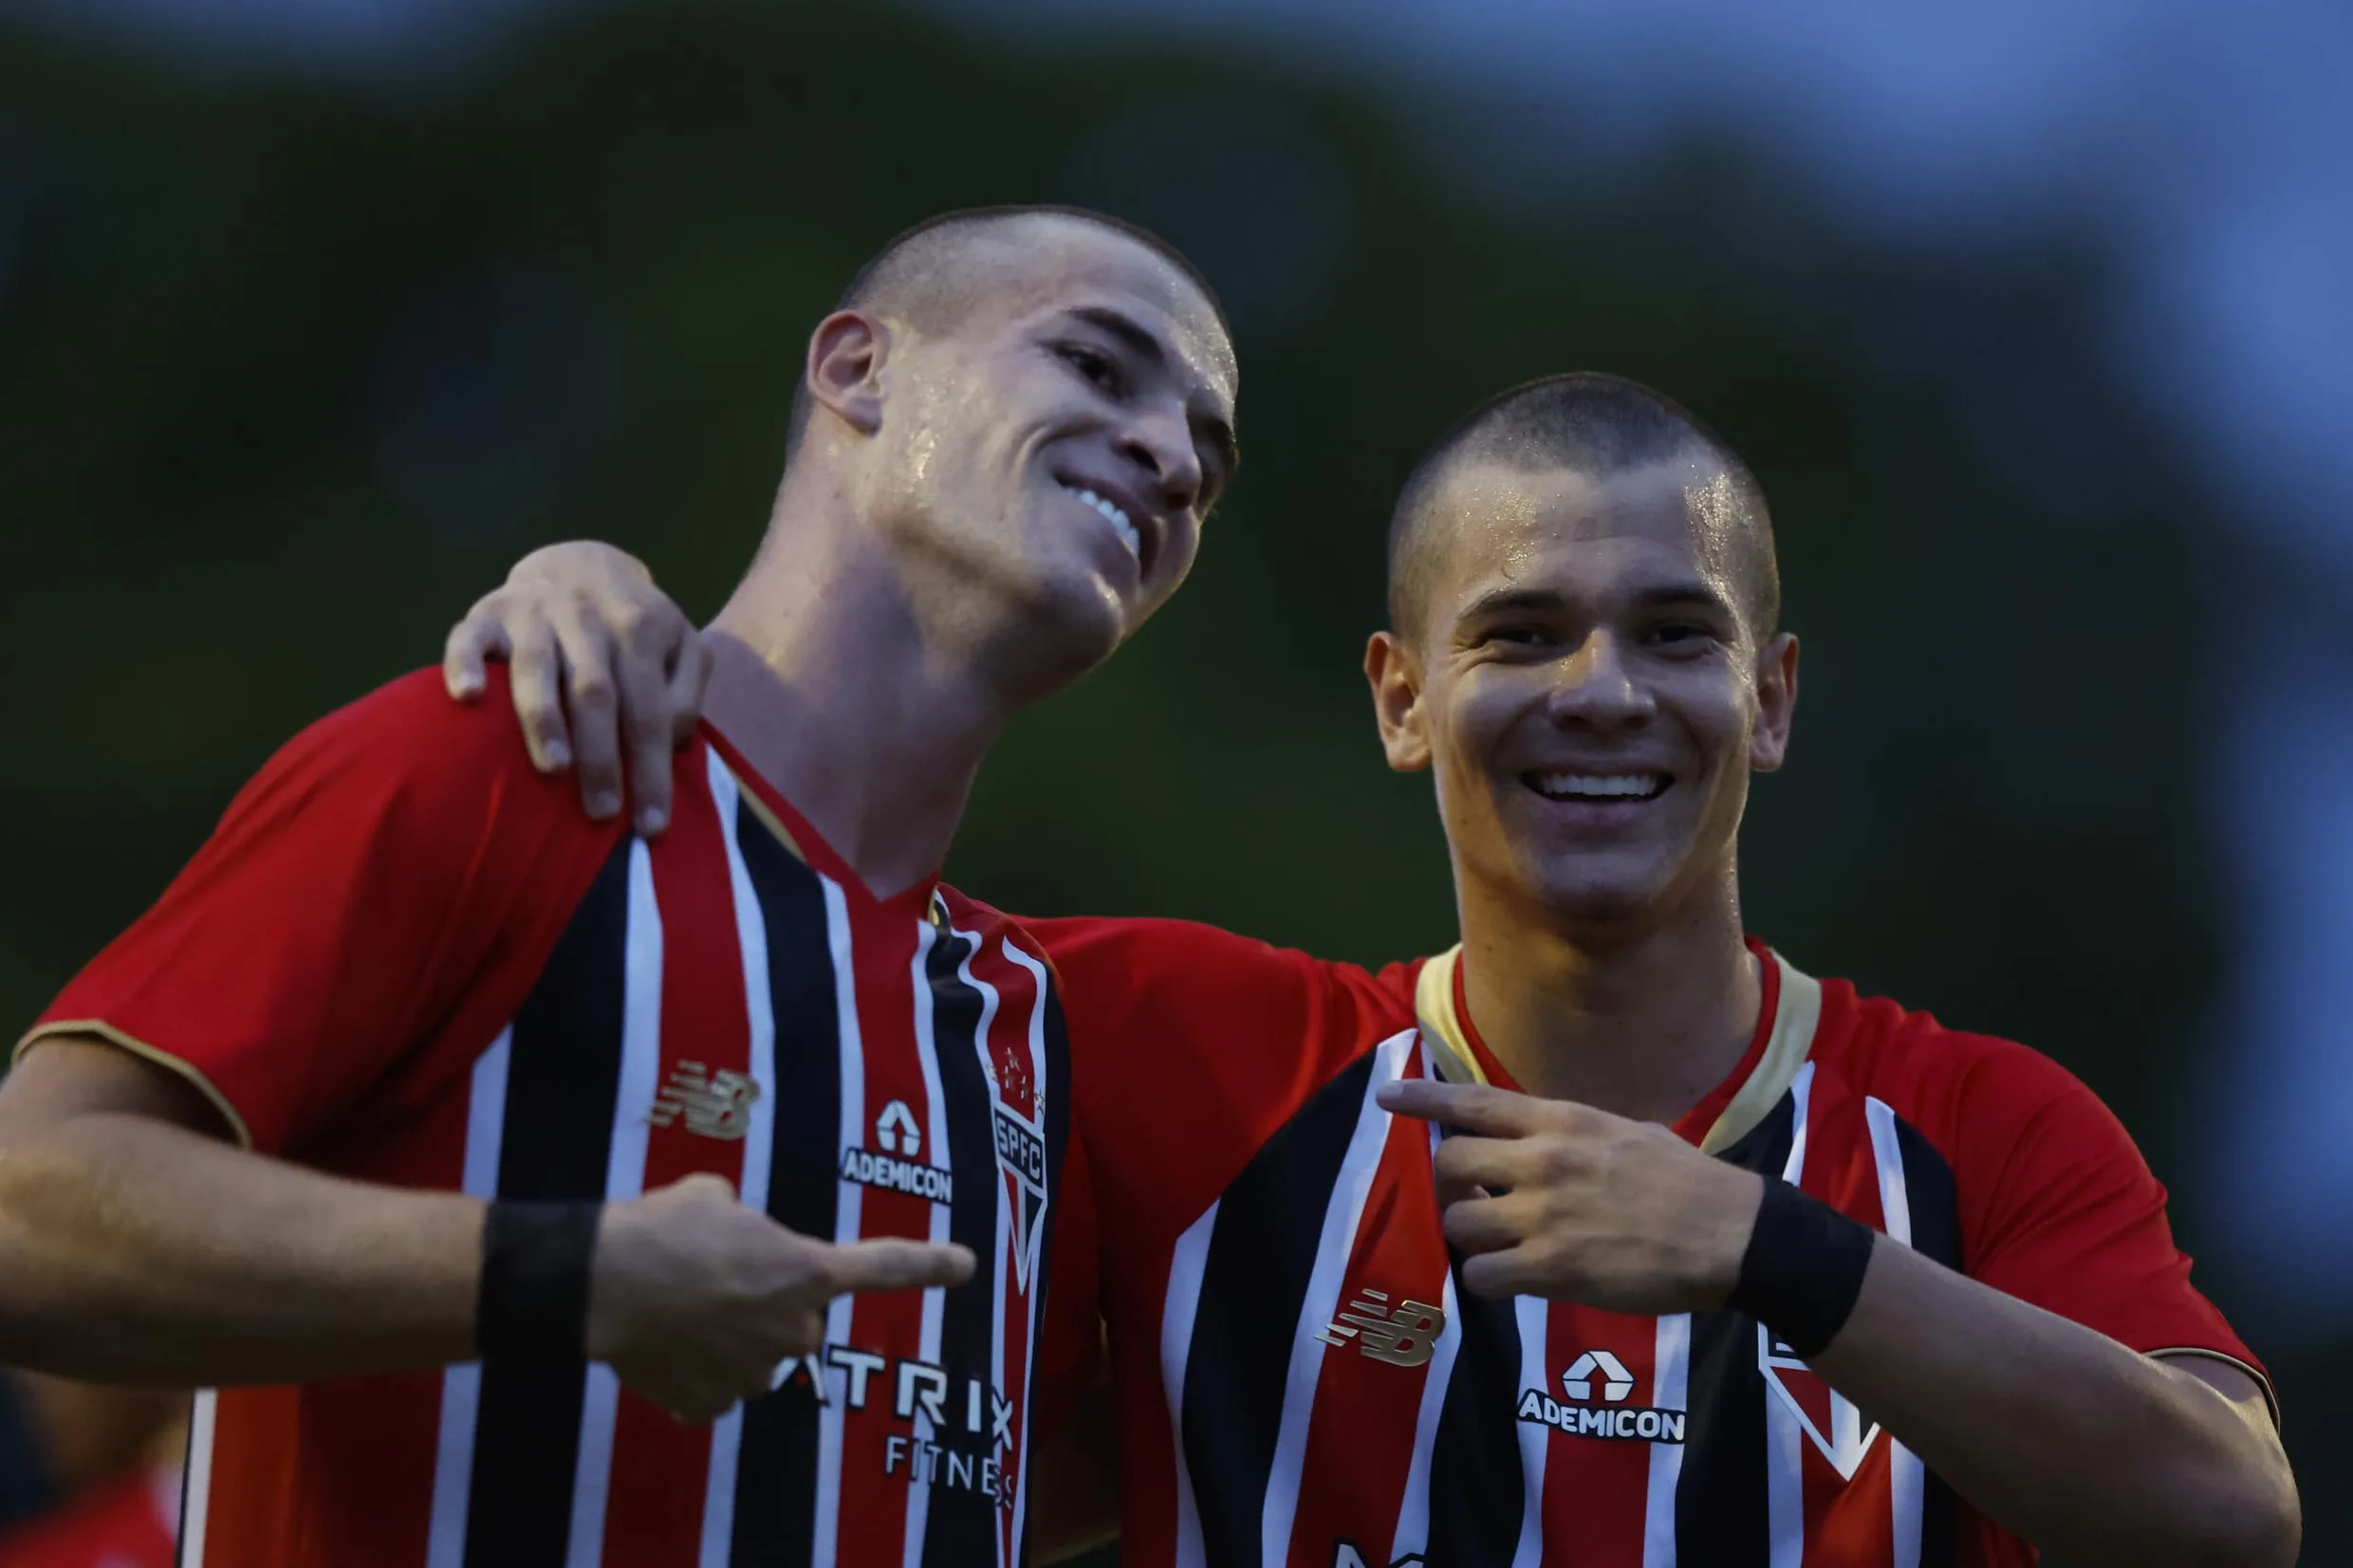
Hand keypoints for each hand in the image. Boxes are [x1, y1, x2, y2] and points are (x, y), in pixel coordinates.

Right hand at [442, 542, 710, 836]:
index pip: (651, 710)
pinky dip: (465, 665)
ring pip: (537, 667)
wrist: (581, 564)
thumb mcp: (682, 646)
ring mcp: (534, 612)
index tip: (653, 825)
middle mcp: (586, 617)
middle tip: (602, 812)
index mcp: (639, 629)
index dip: (652, 768)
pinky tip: (467, 698)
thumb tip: (672, 739)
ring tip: (552, 770)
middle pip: (596, 692)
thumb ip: (687, 691)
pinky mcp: (487, 612)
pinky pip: (469, 637)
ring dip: (544, 719)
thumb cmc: (636, 628)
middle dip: (601, 757)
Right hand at [586, 1174, 972, 1423]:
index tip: (967, 1266)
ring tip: (679, 1306)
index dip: (929, 1265)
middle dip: (767, 1304)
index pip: (884, 1266)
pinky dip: (695, 1372)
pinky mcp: (712, 1406)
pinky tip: (665, 1345)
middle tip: (715, 1278)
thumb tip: (729, 1224)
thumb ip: (742, 1220)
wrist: (606, 1283)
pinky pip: (714, 1389)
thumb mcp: (715, 1196)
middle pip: (796, 1319)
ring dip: (727, 1337)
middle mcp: (795, 1330)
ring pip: (753, 1356)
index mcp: (808, 1272)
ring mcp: (755, 1376)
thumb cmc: (667, 1227)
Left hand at [1377, 1079, 1763, 1311]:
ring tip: (1500, 1243)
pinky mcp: (1552, 1268)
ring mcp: (1544, 1216)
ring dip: (1471, 1236)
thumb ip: (1572, 1132)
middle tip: (1475, 1200)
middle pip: (1451, 1164)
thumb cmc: (1688, 1182)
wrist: (1733, 1236)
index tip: (1387, 1096)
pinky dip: (1488, 1280)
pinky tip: (1513, 1279)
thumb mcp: (1626, 1132)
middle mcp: (1544, 1161)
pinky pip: (1482, 1277)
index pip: (1473, 1102)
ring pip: (1459, 1224)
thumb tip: (1537, 1136)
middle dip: (1452, 1185)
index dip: (1423, 1098)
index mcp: (1563, 1121)